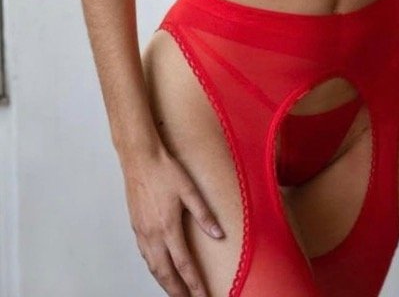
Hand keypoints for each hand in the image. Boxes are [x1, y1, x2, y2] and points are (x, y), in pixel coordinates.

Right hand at [122, 145, 224, 295]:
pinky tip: (159, 268)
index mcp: (168, 227)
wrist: (140, 158)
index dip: (194, 284)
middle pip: (165, 273)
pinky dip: (153, 268)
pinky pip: (144, 256)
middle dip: (177, 291)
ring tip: (175, 291)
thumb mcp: (190, 190)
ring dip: (164, 282)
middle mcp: (153, 234)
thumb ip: (204, 215)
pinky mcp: (135, 227)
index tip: (202, 295)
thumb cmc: (165, 171)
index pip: (184, 265)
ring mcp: (142, 232)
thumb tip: (219, 234)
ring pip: (152, 267)